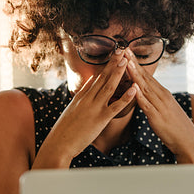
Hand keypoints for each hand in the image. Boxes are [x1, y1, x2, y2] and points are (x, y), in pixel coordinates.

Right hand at [33, 50, 135, 167]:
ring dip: (118, 73)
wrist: (59, 143)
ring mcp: (94, 108)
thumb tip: (90, 80)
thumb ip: (82, 94)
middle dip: (113, 63)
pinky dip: (126, 97)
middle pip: (103, 78)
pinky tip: (134, 89)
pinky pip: (116, 107)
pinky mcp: (100, 119)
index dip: (107, 66)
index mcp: (82, 96)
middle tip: (122, 50)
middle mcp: (88, 99)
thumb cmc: (65, 130)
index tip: (114, 55)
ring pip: (109, 87)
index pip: (96, 78)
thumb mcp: (72, 109)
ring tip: (127, 61)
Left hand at [125, 48, 193, 162]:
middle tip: (123, 49)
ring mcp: (160, 106)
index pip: (147, 75)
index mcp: (163, 93)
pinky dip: (140, 96)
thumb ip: (155, 100)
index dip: (136, 63)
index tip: (127, 51)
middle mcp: (162, 96)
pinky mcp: (157, 118)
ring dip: (135, 75)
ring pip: (145, 88)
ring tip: (126, 62)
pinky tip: (133, 88)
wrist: (188, 141)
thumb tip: (145, 93)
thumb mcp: (165, 109)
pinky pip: (147, 105)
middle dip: (133, 63)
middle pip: (145, 77)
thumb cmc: (175, 127)